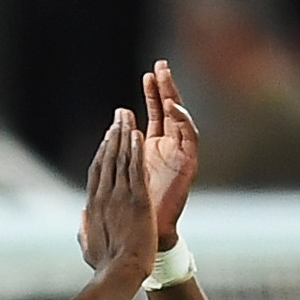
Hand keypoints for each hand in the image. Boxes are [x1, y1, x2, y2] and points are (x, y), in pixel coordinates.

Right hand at [76, 102, 146, 272]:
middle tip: (117, 118)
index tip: (107, 139)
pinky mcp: (136, 199)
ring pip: (120, 159)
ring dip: (123, 136)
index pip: (96, 173)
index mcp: (92, 206)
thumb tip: (82, 220)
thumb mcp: (89, 244)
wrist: (119, 272)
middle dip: (112, 136)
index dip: (102, 153)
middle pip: (107, 160)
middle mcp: (103, 196)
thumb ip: (86, 228)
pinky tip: (137, 134)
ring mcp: (119, 196)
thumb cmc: (106, 265)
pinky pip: (135, 169)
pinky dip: (135, 150)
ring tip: (126, 118)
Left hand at [138, 58, 200, 248]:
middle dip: (165, 88)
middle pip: (170, 111)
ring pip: (181, 120)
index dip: (152, 94)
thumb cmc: (132, 208)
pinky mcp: (188, 165)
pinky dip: (182, 121)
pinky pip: (188, 138)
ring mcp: (180, 155)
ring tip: (166, 79)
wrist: (145, 234)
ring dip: (174, 99)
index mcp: (152, 148)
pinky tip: (172, 107)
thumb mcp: (121, 174)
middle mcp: (169, 148)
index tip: (148, 74)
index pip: (155, 113)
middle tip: (161, 66)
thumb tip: (111, 130)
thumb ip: (120, 153)